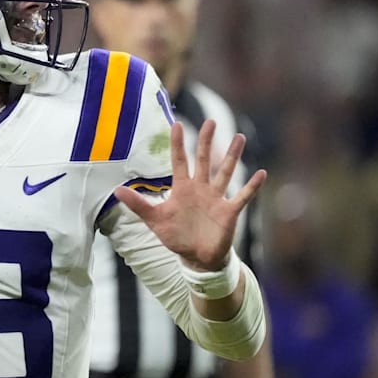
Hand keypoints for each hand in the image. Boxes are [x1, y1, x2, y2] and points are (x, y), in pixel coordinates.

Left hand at [114, 119, 266, 270]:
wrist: (196, 257)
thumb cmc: (176, 236)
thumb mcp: (155, 220)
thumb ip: (138, 204)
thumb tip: (116, 190)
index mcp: (182, 188)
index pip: (179, 161)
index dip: (178, 144)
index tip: (177, 124)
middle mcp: (201, 188)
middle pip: (204, 160)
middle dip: (207, 141)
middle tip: (211, 121)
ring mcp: (216, 198)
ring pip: (225, 172)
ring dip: (232, 156)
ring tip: (240, 137)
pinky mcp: (229, 211)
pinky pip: (242, 196)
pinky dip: (252, 186)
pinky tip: (261, 173)